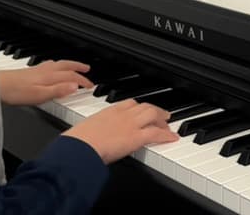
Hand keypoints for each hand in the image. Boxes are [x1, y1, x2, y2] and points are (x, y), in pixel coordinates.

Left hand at [0, 60, 93, 105]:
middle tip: (87, 69)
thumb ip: (58, 90)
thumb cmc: (15, 92)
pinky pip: (48, 65)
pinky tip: (51, 68)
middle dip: (77, 67)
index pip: (71, 76)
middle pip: (65, 66)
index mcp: (49, 76)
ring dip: (68, 65)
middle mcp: (44, 71)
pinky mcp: (29, 72)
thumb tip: (75, 86)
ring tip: (73, 67)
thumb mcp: (39, 95)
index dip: (82, 80)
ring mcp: (36, 70)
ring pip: (57, 64)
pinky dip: (56, 66)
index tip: (91, 85)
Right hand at [62, 100, 178, 163]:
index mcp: (108, 111)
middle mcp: (122, 114)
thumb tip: (89, 139)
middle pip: (144, 106)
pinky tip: (172, 138)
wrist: (80, 146)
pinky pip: (156, 133)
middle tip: (161, 115)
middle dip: (154, 110)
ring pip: (153, 115)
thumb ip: (93, 131)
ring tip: (168, 124)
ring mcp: (131, 124)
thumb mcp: (85, 130)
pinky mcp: (137, 137)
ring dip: (162, 119)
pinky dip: (167, 135)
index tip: (141, 109)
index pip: (129, 103)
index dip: (138, 106)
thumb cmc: (77, 142)